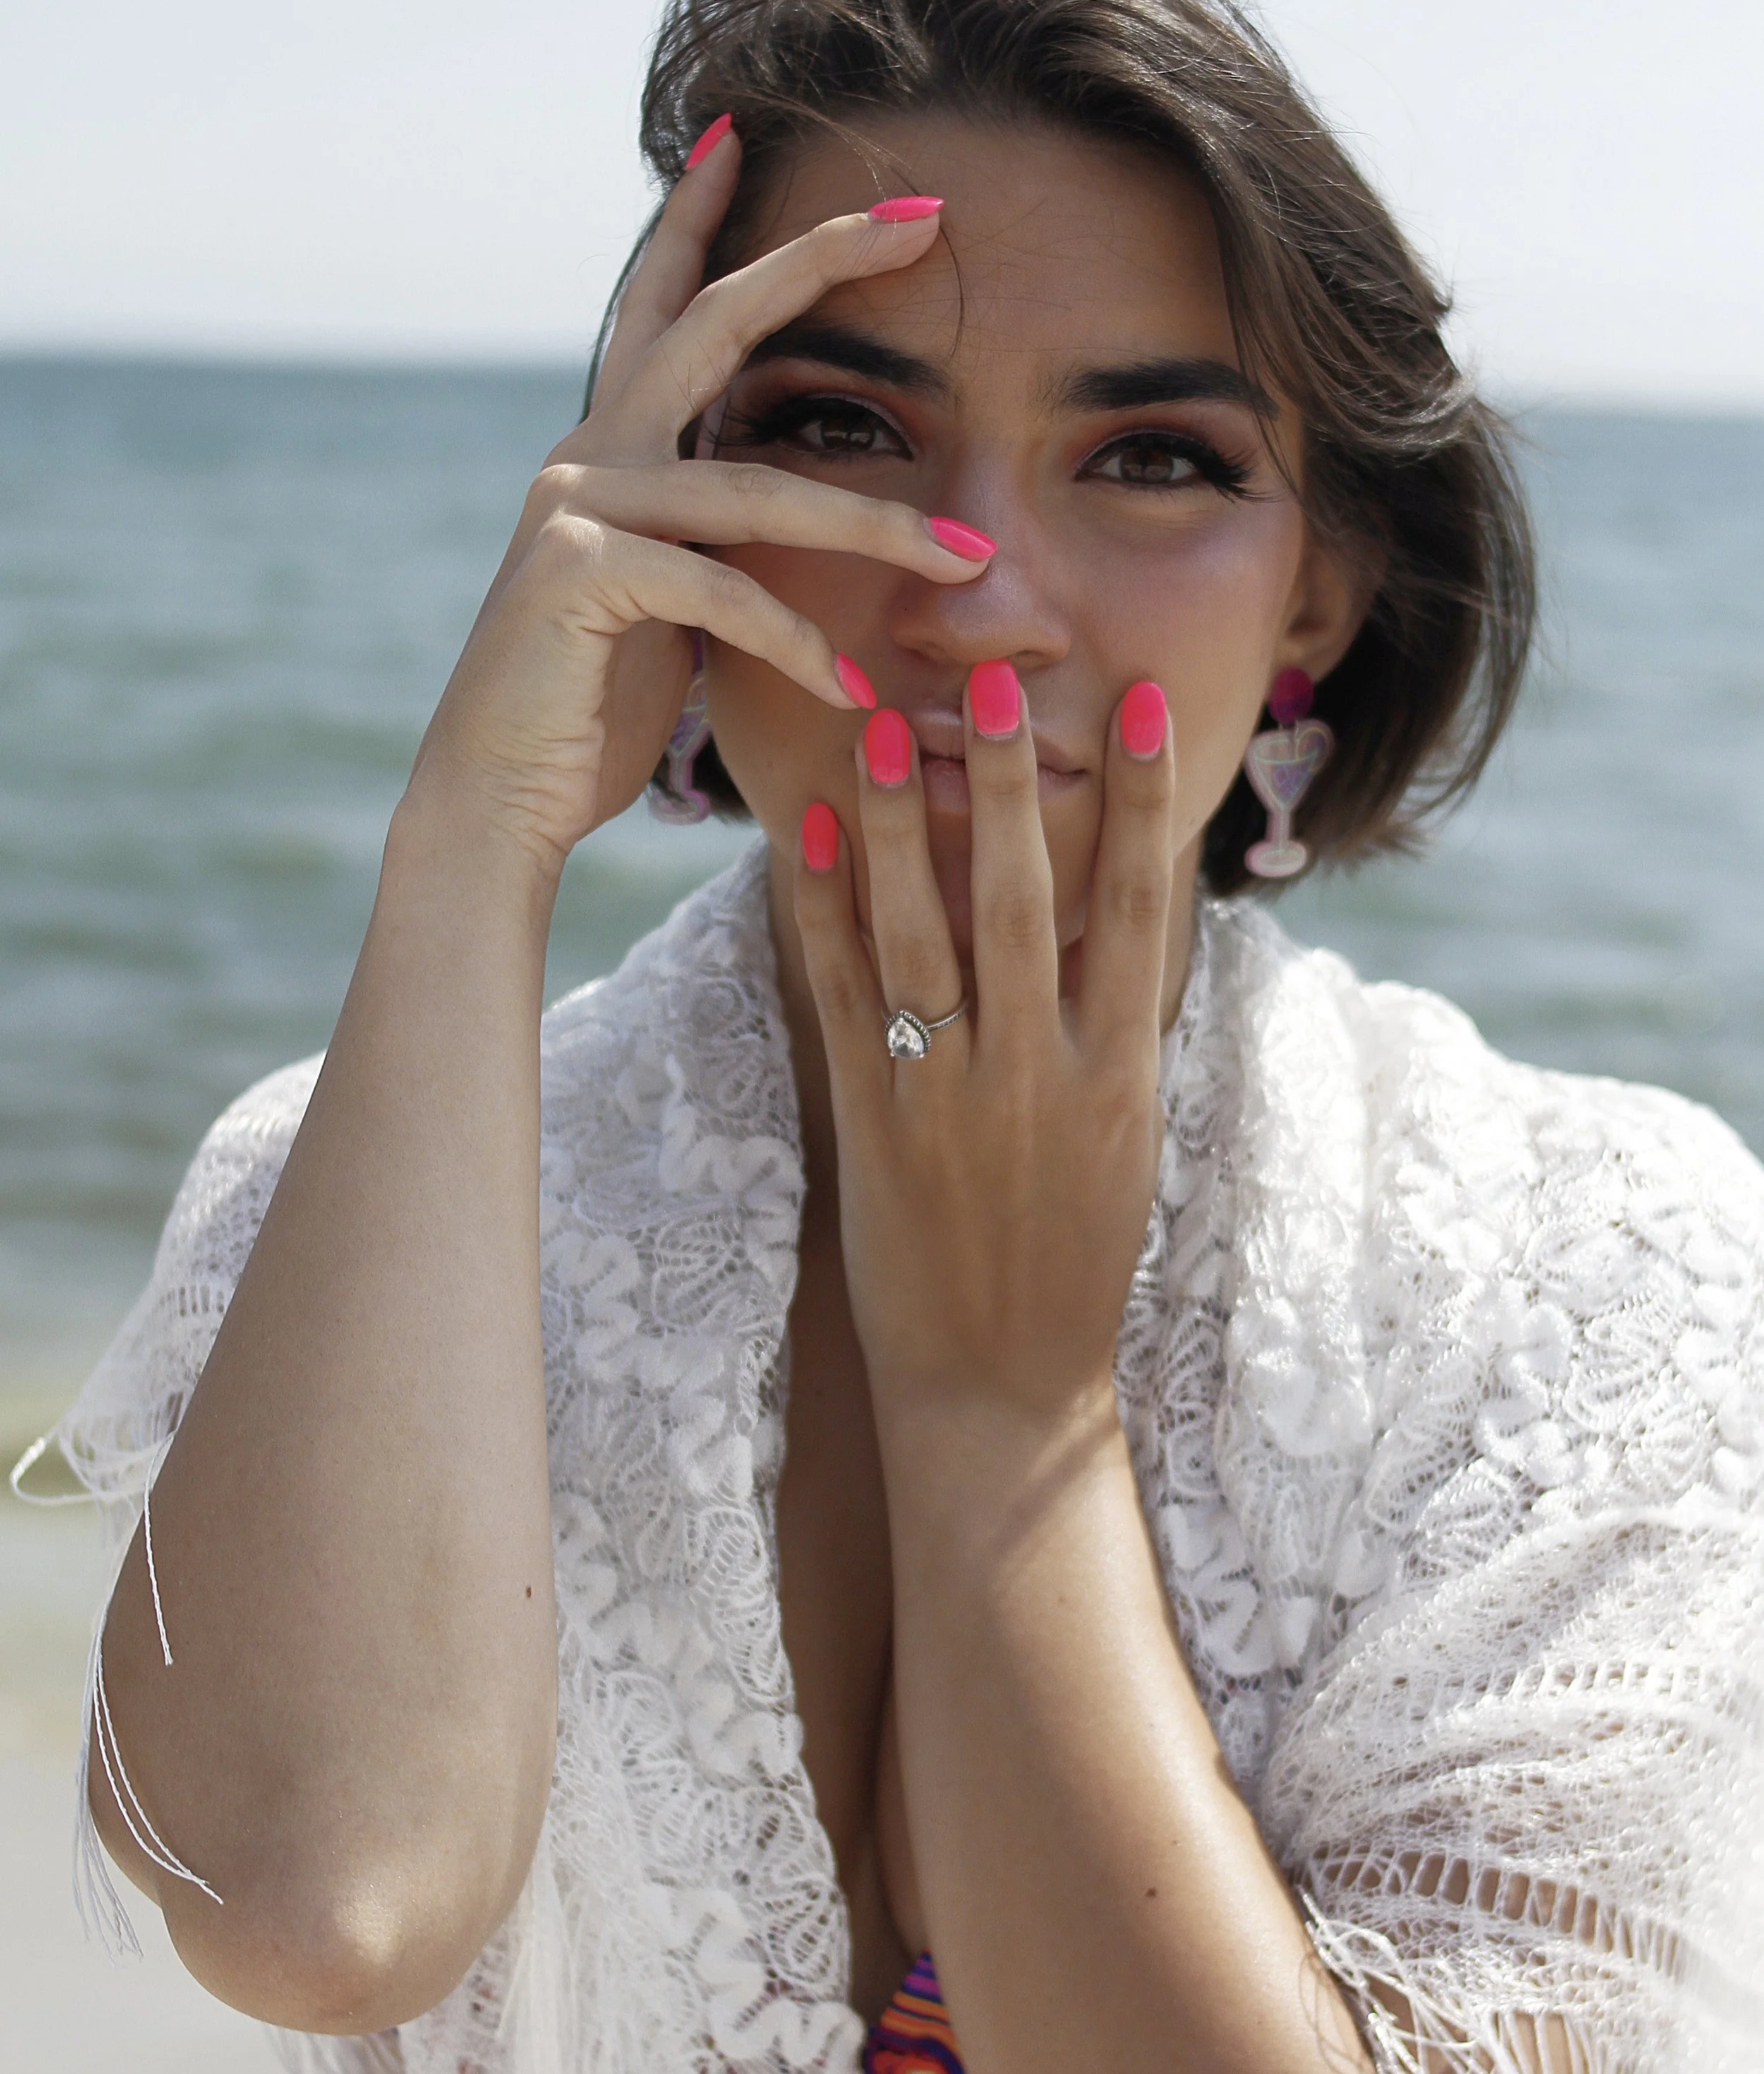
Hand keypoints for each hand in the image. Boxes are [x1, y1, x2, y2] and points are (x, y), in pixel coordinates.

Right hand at [404, 131, 983, 874]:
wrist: (497, 795)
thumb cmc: (591, 709)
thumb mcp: (672, 605)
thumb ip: (713, 539)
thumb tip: (779, 506)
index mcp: (611, 451)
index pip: (663, 307)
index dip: (700, 218)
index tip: (748, 133)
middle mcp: (589, 456)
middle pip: (713, 324)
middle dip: (818, 261)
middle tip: (919, 216)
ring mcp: (577, 506)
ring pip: (756, 487)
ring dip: (877, 526)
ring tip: (967, 562)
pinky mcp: (580, 574)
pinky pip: (724, 592)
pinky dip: (800, 643)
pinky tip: (852, 691)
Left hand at [793, 668, 1177, 1438]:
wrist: (1003, 1385)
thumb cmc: (1074, 1258)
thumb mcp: (1125, 1138)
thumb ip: (1113, 1023)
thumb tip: (1122, 905)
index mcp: (1120, 1077)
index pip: (1140, 910)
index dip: (1139, 802)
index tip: (1140, 703)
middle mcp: (1040, 1080)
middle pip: (1025, 904)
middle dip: (1011, 789)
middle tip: (995, 688)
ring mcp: (953, 1103)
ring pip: (924, 939)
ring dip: (900, 829)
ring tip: (883, 730)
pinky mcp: (876, 1129)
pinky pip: (845, 1000)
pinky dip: (824, 915)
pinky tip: (806, 836)